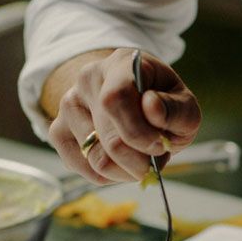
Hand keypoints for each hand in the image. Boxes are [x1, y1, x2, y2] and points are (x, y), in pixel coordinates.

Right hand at [47, 48, 200, 183]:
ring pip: (96, 159)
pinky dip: (110, 176)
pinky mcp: (57, 130)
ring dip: (127, 170)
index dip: (138, 132)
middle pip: (109, 138)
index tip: (161, 146)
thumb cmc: (162, 102)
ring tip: (142, 157)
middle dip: (140, 161)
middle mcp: (88, 80)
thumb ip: (176, 108)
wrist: (133, 97)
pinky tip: (123, 162)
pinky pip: (84, 168)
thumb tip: (152, 108)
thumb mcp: (184, 103)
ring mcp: (68, 105)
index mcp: (121, 64)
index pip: (115, 99)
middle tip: (158, 159)